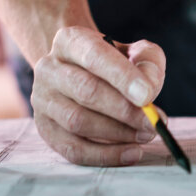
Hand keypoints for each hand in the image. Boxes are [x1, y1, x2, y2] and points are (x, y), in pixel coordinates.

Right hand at [31, 27, 162, 165]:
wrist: (82, 74)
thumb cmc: (115, 64)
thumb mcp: (135, 53)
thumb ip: (148, 64)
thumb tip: (148, 90)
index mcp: (69, 40)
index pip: (94, 56)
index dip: (121, 77)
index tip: (147, 96)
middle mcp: (48, 68)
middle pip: (85, 91)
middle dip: (124, 110)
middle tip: (153, 122)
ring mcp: (42, 99)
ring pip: (77, 121)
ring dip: (118, 133)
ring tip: (146, 134)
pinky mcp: (45, 129)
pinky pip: (73, 149)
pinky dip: (105, 155)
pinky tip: (131, 153)